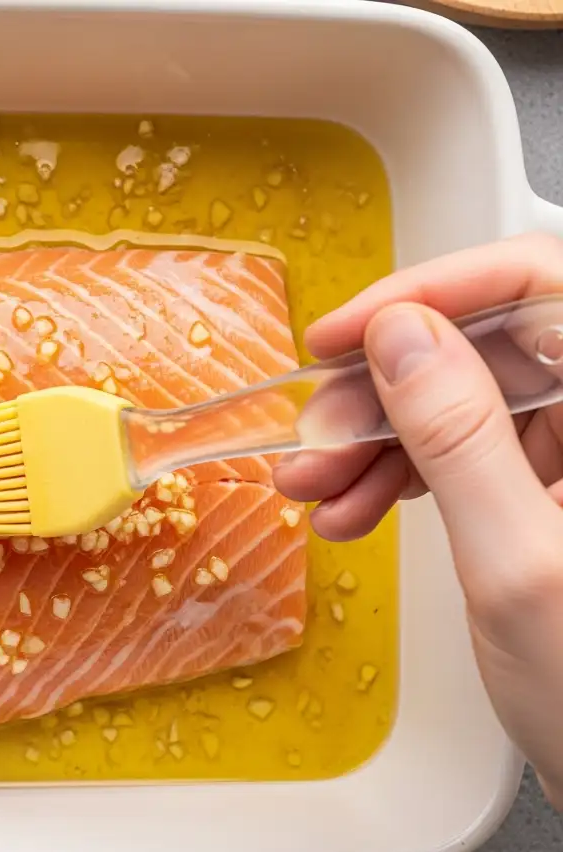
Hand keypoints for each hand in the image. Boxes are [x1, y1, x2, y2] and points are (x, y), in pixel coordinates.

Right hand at [273, 231, 562, 806]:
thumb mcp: (519, 565)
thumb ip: (460, 439)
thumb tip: (402, 338)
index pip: (537, 285)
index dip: (433, 292)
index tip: (348, 332)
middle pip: (484, 346)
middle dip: (382, 388)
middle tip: (315, 433)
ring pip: (459, 399)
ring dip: (374, 437)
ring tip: (314, 483)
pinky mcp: (549, 487)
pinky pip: (459, 452)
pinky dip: (397, 475)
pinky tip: (352, 507)